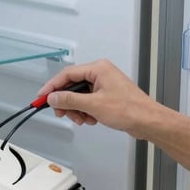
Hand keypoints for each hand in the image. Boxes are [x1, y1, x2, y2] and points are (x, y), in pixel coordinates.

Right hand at [36, 59, 158, 137]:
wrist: (148, 121)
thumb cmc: (129, 109)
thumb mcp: (93, 105)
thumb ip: (70, 100)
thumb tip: (54, 97)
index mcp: (98, 68)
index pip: (67, 74)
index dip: (52, 86)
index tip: (42, 96)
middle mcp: (101, 73)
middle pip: (73, 86)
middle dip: (66, 102)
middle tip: (61, 113)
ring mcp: (105, 85)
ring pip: (80, 96)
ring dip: (77, 109)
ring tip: (81, 119)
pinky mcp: (108, 96)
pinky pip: (89, 102)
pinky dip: (86, 112)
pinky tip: (91, 119)